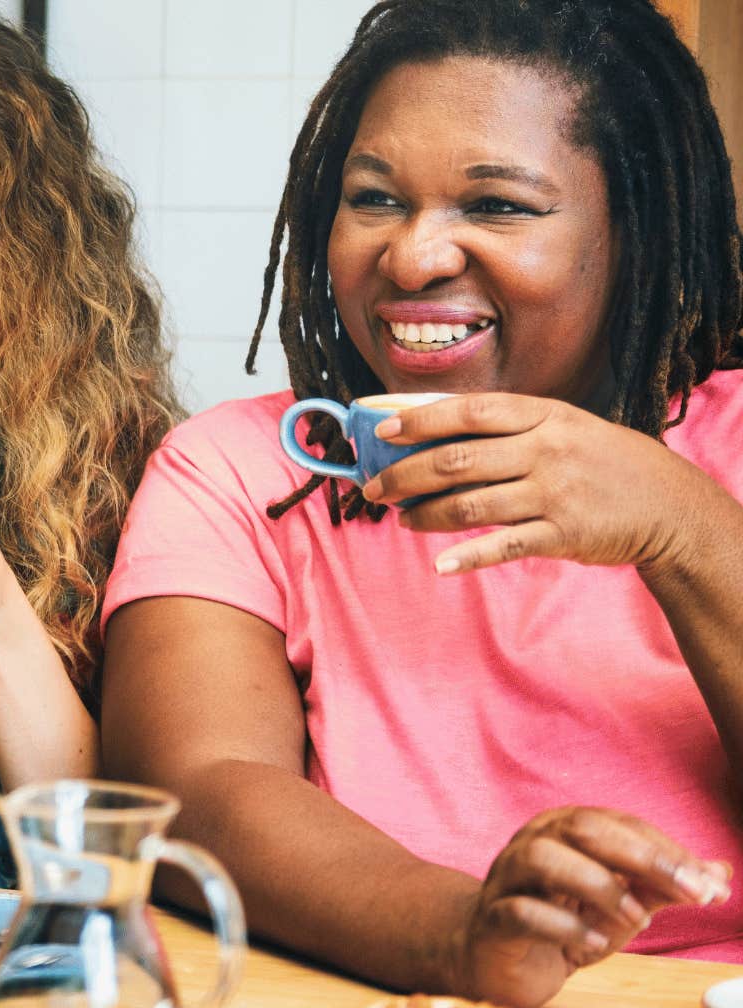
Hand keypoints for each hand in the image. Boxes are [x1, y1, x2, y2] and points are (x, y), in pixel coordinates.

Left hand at [360, 394, 726, 574]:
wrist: (667, 503)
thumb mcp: (564, 424)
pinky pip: (503, 545)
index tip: (382, 431)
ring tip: (401, 519)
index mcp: (544, 416)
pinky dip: (467, 556)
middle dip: (404, 474)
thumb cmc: (600, 459)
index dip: (420, 420)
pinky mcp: (562, 534)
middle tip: (372, 489)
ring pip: (472, 503)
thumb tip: (433, 425)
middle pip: (457, 459)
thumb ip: (508, 425)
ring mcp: (554, 493)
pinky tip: (440, 564)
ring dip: (426, 514)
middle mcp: (546, 450)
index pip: (470, 411)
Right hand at [453, 806, 730, 1007]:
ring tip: (636, 918)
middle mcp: (532, 843)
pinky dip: (563, 926)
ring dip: (598, 885)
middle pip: (582, 829)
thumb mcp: (620, 907)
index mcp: (565, 830)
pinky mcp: (492, 920)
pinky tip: (594, 943)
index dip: (668, 851)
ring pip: (542, 858)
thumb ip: (662, 888)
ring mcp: (507, 879)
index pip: (621, 824)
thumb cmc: (561, 925)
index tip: (710, 884)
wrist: (497, 961)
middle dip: (643, 858)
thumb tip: (719, 873)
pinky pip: (521, 912)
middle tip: (690, 892)